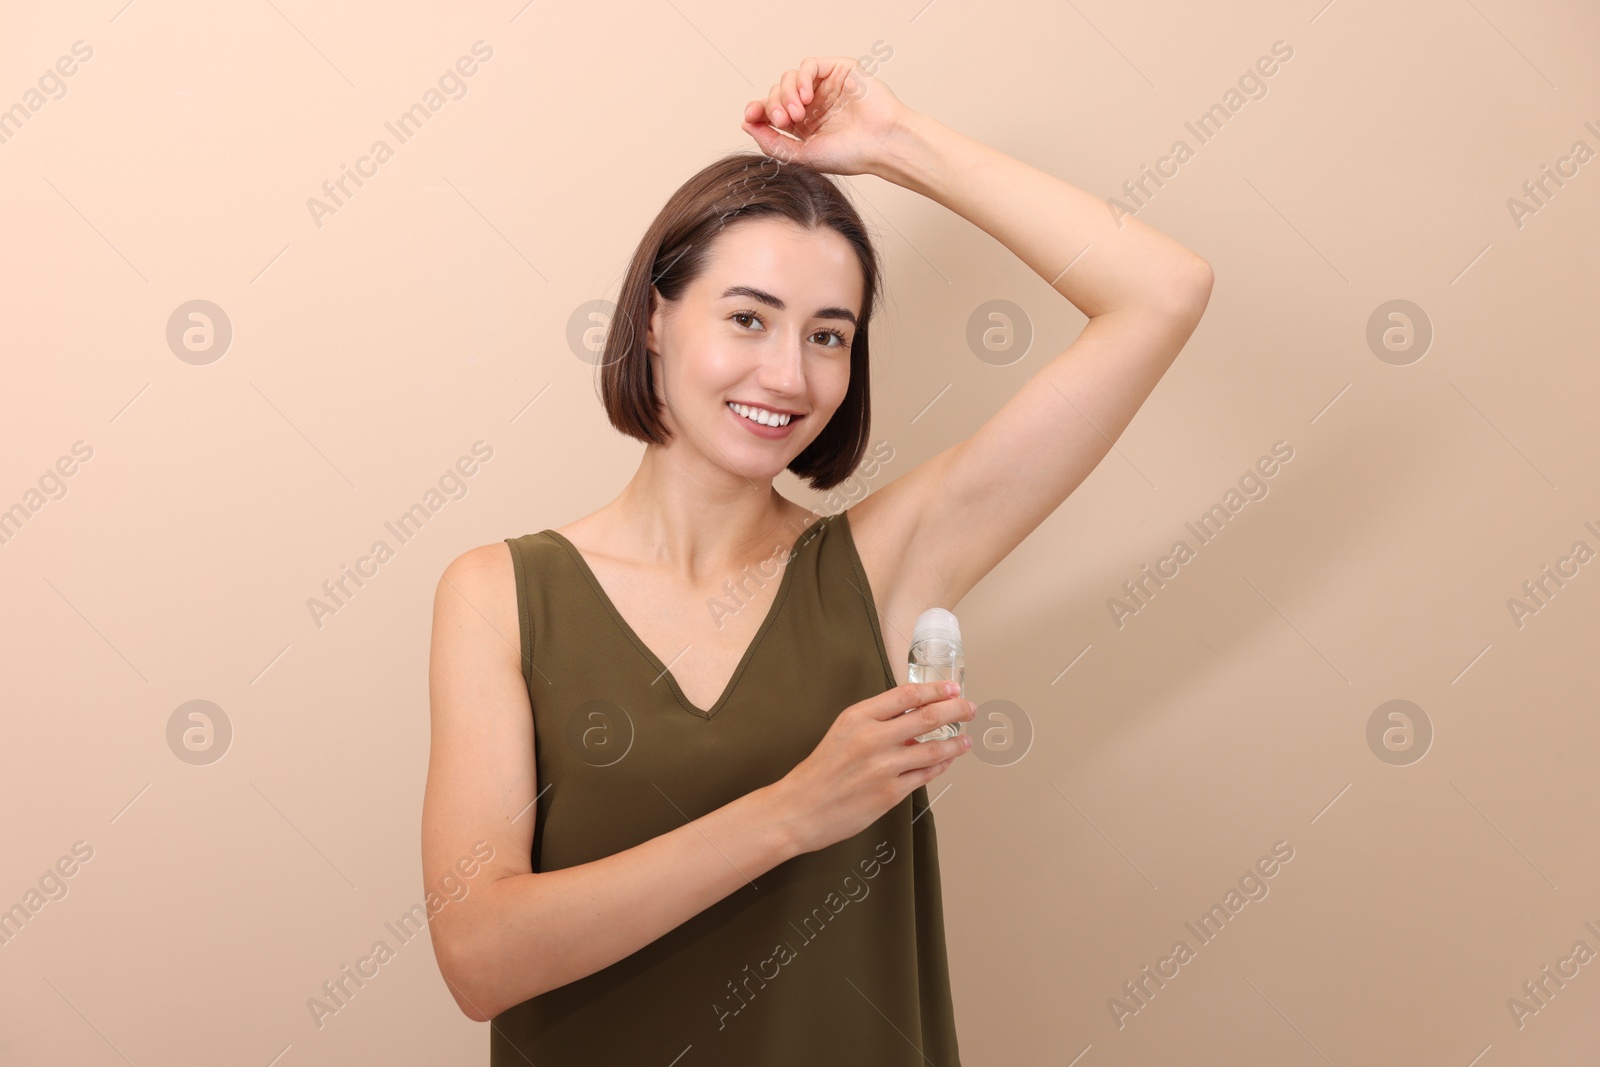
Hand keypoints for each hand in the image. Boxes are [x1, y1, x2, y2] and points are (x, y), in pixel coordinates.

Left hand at [740, 56, 910, 177]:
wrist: (881, 144)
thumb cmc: (850, 155)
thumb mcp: (801, 155)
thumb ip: (772, 142)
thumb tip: (746, 124)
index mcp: (804, 126)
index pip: (772, 111)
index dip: (757, 110)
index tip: (749, 116)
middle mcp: (814, 105)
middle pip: (777, 94)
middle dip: (773, 105)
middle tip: (783, 121)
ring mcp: (826, 87)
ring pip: (789, 78)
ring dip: (786, 94)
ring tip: (797, 114)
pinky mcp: (838, 70)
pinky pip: (809, 65)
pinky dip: (801, 79)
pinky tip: (807, 97)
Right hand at [772, 680, 974, 855]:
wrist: (800, 809)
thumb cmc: (819, 772)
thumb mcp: (842, 733)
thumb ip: (876, 724)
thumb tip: (912, 723)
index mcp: (858, 717)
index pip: (907, 696)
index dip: (935, 690)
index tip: (952, 688)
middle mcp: (872, 739)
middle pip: (927, 718)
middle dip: (956, 710)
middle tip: (970, 708)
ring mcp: (883, 767)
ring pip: (933, 749)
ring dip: (955, 743)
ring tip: (966, 739)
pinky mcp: (890, 793)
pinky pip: (925, 775)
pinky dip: (940, 766)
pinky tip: (947, 761)